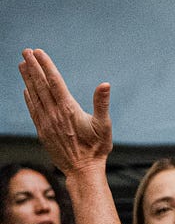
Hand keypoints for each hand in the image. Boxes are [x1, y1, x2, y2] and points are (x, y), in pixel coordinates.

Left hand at [18, 48, 112, 175]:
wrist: (83, 171)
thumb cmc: (97, 149)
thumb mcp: (104, 126)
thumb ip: (102, 104)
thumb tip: (105, 84)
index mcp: (69, 109)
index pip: (54, 82)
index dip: (46, 66)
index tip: (38, 52)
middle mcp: (54, 114)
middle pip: (41, 85)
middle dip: (33, 67)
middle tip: (25, 51)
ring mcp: (46, 123)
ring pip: (34, 96)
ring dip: (28, 79)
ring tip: (22, 64)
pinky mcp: (43, 132)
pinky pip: (33, 111)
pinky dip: (29, 98)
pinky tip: (26, 90)